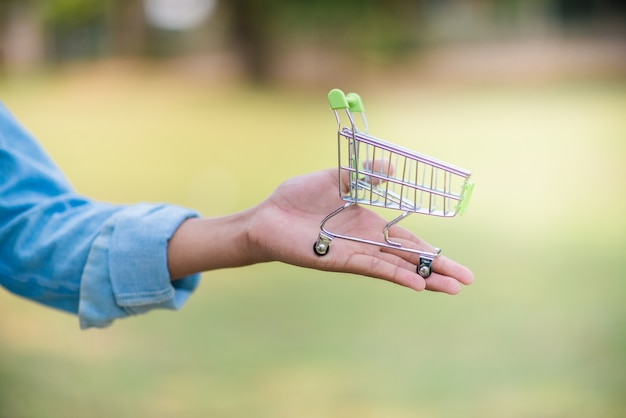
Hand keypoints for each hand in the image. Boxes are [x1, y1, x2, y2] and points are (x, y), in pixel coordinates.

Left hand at [246, 169, 473, 293]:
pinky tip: (416, 282)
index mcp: (369, 225)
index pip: (407, 241)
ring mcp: (354, 253)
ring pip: (396, 267)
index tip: (456, 263)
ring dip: (423, 277)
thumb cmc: (298, 198)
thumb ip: (363, 176)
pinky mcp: (338, 259)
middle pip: (408, 258)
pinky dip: (395, 274)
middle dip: (438, 270)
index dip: (432, 251)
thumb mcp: (335, 178)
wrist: (267, 215)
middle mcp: (366, 243)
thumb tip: (390, 168)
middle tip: (466, 282)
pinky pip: (372, 266)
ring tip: (451, 288)